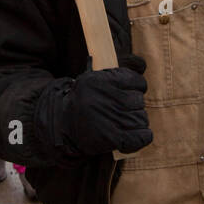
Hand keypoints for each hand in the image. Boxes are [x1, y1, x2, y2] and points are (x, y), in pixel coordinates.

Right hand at [35, 54, 152, 161]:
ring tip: (121, 124)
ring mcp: (111, 119)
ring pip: (142, 119)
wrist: (61, 126)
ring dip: (136, 122)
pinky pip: (142, 136)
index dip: (136, 88)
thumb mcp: (93, 79)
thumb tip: (142, 64)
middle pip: (139, 102)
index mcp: (100, 80)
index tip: (127, 93)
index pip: (138, 82)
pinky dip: (142, 136)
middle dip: (133, 107)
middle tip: (120, 111)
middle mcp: (107, 98)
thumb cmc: (82, 100)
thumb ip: (117, 72)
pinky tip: (132, 136)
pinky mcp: (113, 138)